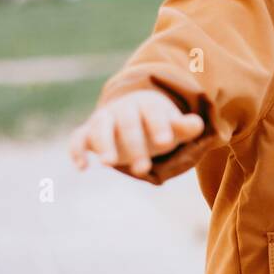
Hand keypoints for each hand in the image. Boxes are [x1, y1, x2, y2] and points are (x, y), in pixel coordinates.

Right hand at [68, 90, 204, 176]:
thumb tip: (196, 124)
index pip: (153, 112)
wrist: (131, 116)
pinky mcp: (88, 133)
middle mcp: (123, 109)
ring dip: (104, 144)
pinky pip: (78, 138)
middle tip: (143, 168)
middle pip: (128, 123)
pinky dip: (77, 150)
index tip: (166, 142)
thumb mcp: (172, 127)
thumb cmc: (156, 125)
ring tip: (109, 164)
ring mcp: (104, 120)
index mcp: (147, 104)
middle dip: (134, 145)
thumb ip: (185, 127)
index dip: (159, 125)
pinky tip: (82, 167)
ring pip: (101, 128)